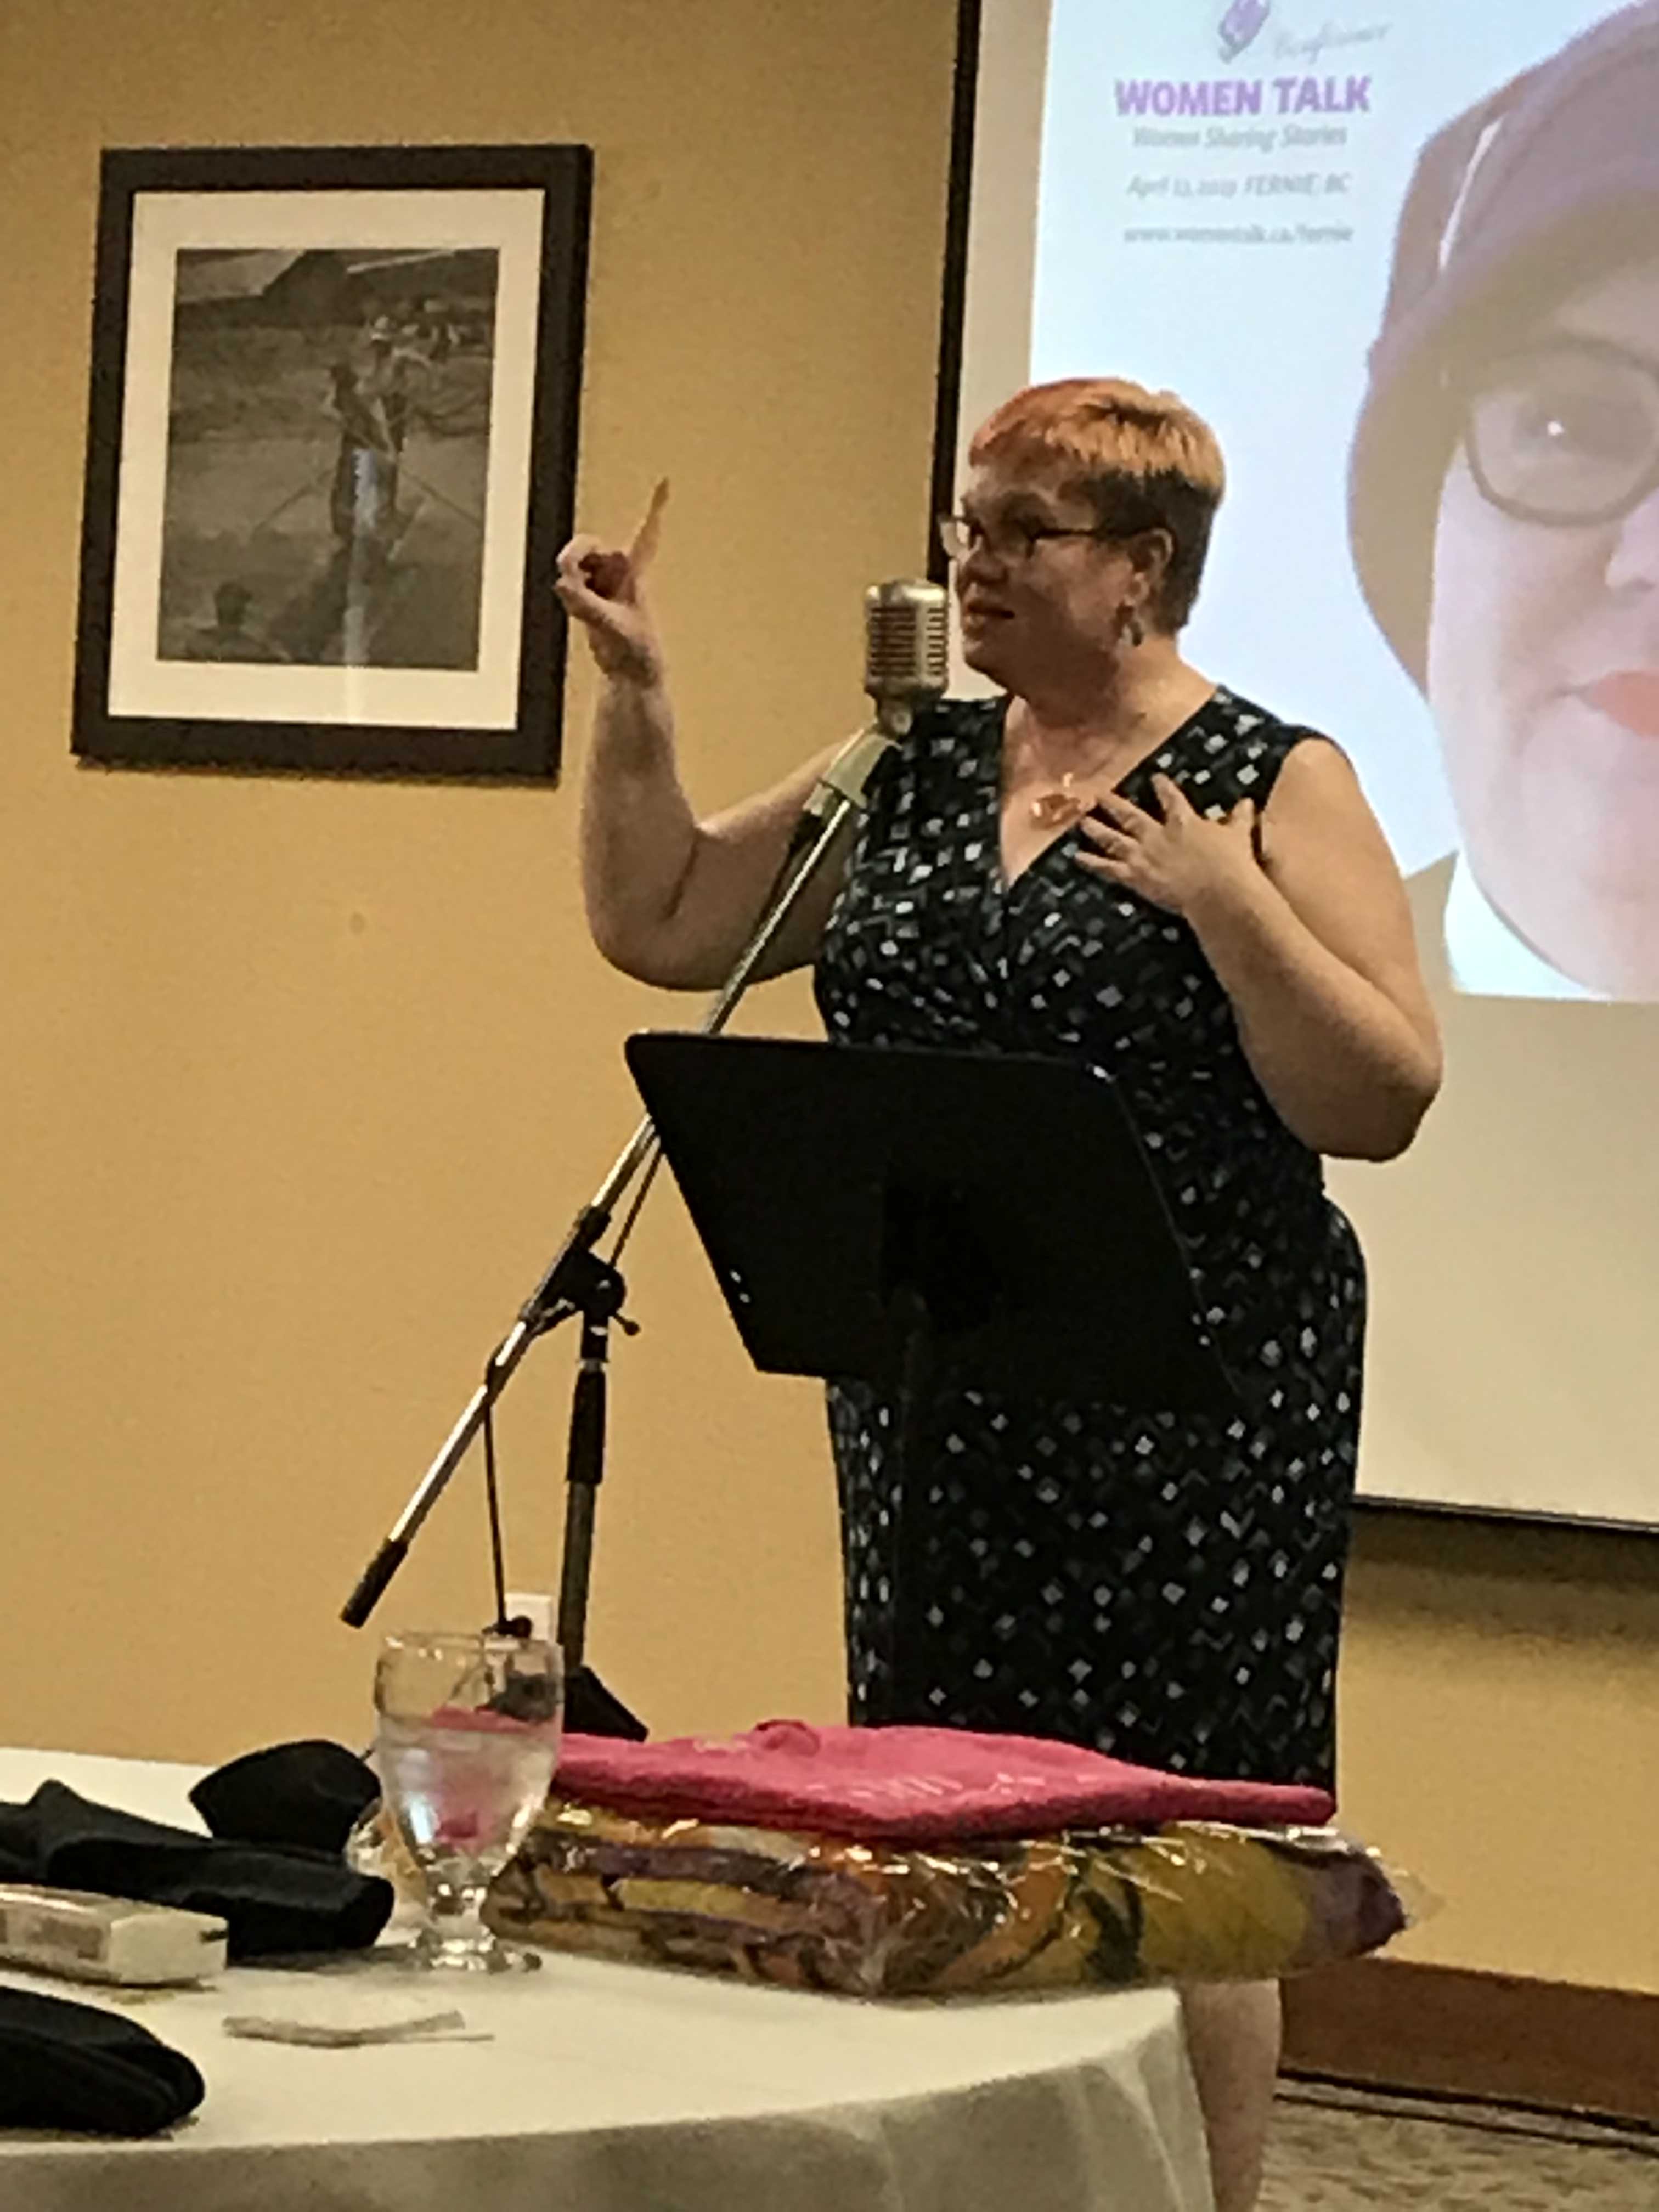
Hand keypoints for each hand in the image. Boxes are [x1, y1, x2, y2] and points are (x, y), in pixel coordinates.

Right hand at [554, 479, 668, 684]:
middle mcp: (619, 570)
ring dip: (570, 581)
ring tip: (582, 607)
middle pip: (586, 545)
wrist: (629, 672)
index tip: (667, 479)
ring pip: (573, 565)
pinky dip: (568, 594)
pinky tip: (579, 612)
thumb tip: (563, 583)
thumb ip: (586, 605)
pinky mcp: (589, 594)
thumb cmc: (635, 649)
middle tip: (566, 574)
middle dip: (573, 557)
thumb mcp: (611, 626)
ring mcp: (602, 581)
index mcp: (635, 571)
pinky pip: (568, 582)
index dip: (656, 506)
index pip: (647, 533)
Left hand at [1076, 773, 1261, 917]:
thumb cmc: (1231, 863)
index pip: (1171, 798)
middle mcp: (1159, 834)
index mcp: (1184, 822)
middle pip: (1132, 815)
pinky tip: (1076, 857)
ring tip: (1083, 820)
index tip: (1154, 777)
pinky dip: (1092, 863)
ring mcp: (1144, 854)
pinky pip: (1108, 869)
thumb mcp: (1238, 836)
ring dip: (1097, 829)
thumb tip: (1248, 802)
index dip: (1162, 787)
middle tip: (1100, 794)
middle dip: (1116, 804)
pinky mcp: (1135, 876)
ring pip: (1114, 838)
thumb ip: (1239, 818)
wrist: (1216, 889)